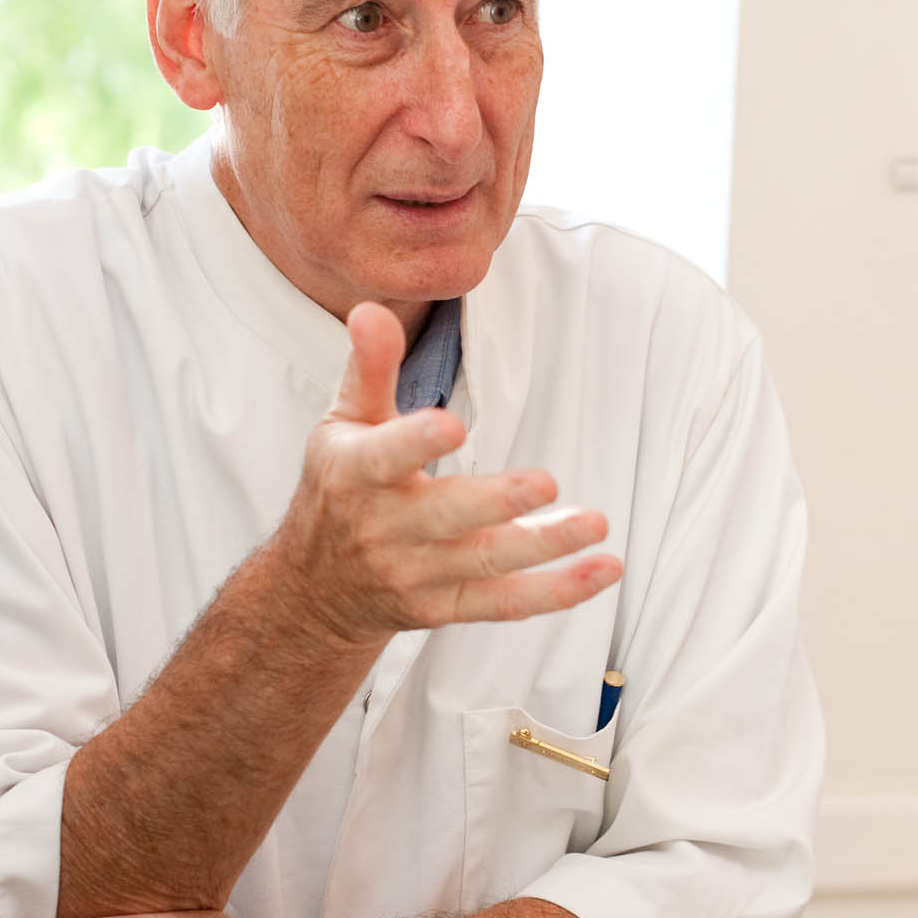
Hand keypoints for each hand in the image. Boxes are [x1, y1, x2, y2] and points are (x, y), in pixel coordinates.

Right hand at [273, 301, 622, 646]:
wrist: (314, 591)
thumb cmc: (339, 490)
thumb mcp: (342, 424)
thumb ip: (367, 368)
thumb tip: (370, 309)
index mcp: (356, 474)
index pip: (383, 457)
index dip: (415, 442)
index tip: (451, 426)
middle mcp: (384, 530)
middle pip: (445, 517)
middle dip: (496, 503)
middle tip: (547, 483)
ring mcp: (417, 574)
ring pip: (484, 563)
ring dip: (544, 546)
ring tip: (595, 523)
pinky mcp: (444, 608)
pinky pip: (504, 604)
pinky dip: (556, 592)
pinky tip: (603, 571)